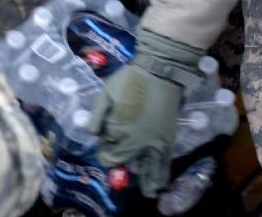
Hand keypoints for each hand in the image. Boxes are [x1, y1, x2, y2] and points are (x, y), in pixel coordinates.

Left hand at [87, 29, 202, 196]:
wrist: (160, 69)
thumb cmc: (130, 80)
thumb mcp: (105, 93)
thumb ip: (95, 117)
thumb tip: (92, 135)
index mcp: (122, 130)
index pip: (109, 154)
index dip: (104, 151)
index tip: (104, 141)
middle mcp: (139, 141)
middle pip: (125, 160)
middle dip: (119, 159)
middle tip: (116, 151)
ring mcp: (156, 141)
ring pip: (151, 171)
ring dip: (147, 182)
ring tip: (148, 192)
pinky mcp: (168, 138)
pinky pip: (165, 162)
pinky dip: (160, 174)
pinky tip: (158, 185)